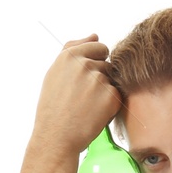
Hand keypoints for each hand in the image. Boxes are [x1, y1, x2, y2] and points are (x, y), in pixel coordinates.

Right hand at [28, 34, 122, 164]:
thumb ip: (74, 49)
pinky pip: (117, 95)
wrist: (56, 138)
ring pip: (112, 80)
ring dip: (105, 91)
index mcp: (69, 56)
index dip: (95, 62)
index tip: (85, 78)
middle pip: (107, 64)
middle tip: (82, 97)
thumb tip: (96, 34)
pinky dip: (110, 105)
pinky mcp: (111, 96)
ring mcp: (99, 80)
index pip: (98, 46)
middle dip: (100, 77)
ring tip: (87, 106)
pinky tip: (94, 114)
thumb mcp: (55, 73)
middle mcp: (84, 64)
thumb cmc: (53, 107)